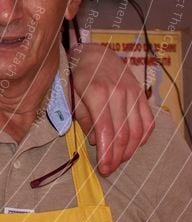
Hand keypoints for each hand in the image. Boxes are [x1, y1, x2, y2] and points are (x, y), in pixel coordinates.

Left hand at [70, 43, 154, 175]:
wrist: (94, 52)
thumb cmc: (78, 75)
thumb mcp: (72, 95)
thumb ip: (83, 119)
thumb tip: (96, 141)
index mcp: (97, 93)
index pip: (106, 130)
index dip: (106, 153)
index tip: (103, 168)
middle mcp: (118, 94)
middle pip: (123, 134)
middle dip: (116, 156)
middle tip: (109, 169)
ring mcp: (133, 94)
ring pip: (137, 130)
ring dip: (129, 150)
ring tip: (119, 160)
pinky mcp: (141, 95)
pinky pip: (148, 121)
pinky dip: (143, 137)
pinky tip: (134, 145)